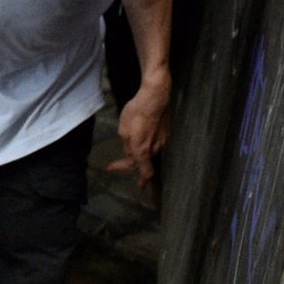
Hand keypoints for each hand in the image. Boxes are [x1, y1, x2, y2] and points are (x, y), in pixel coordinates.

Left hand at [109, 78, 170, 193]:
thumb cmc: (136, 113)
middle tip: (118, 163)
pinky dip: (145, 145)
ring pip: (149, 153)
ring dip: (139, 154)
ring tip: (127, 150)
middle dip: (130, 164)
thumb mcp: (124, 130)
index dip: (140, 181)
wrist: (155, 97)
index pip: (145, 173)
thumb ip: (127, 145)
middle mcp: (155, 149)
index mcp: (143, 151)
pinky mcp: (165, 132)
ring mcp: (162, 140)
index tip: (136, 186)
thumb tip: (131, 153)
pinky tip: (139, 138)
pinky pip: (154, 144)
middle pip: (144, 163)